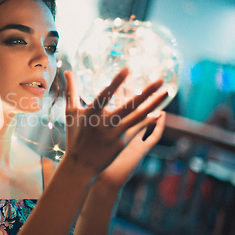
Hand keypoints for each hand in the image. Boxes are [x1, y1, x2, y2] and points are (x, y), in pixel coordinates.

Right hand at [63, 68, 167, 182]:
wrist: (80, 165)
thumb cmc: (74, 136)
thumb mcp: (71, 113)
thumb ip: (71, 91)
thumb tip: (67, 71)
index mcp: (90, 114)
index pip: (105, 95)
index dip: (116, 82)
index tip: (127, 69)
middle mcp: (105, 124)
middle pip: (129, 105)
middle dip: (147, 91)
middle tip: (161, 79)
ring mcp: (115, 134)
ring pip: (139, 116)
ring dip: (154, 104)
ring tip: (167, 92)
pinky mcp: (123, 143)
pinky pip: (139, 128)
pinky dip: (149, 119)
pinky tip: (159, 112)